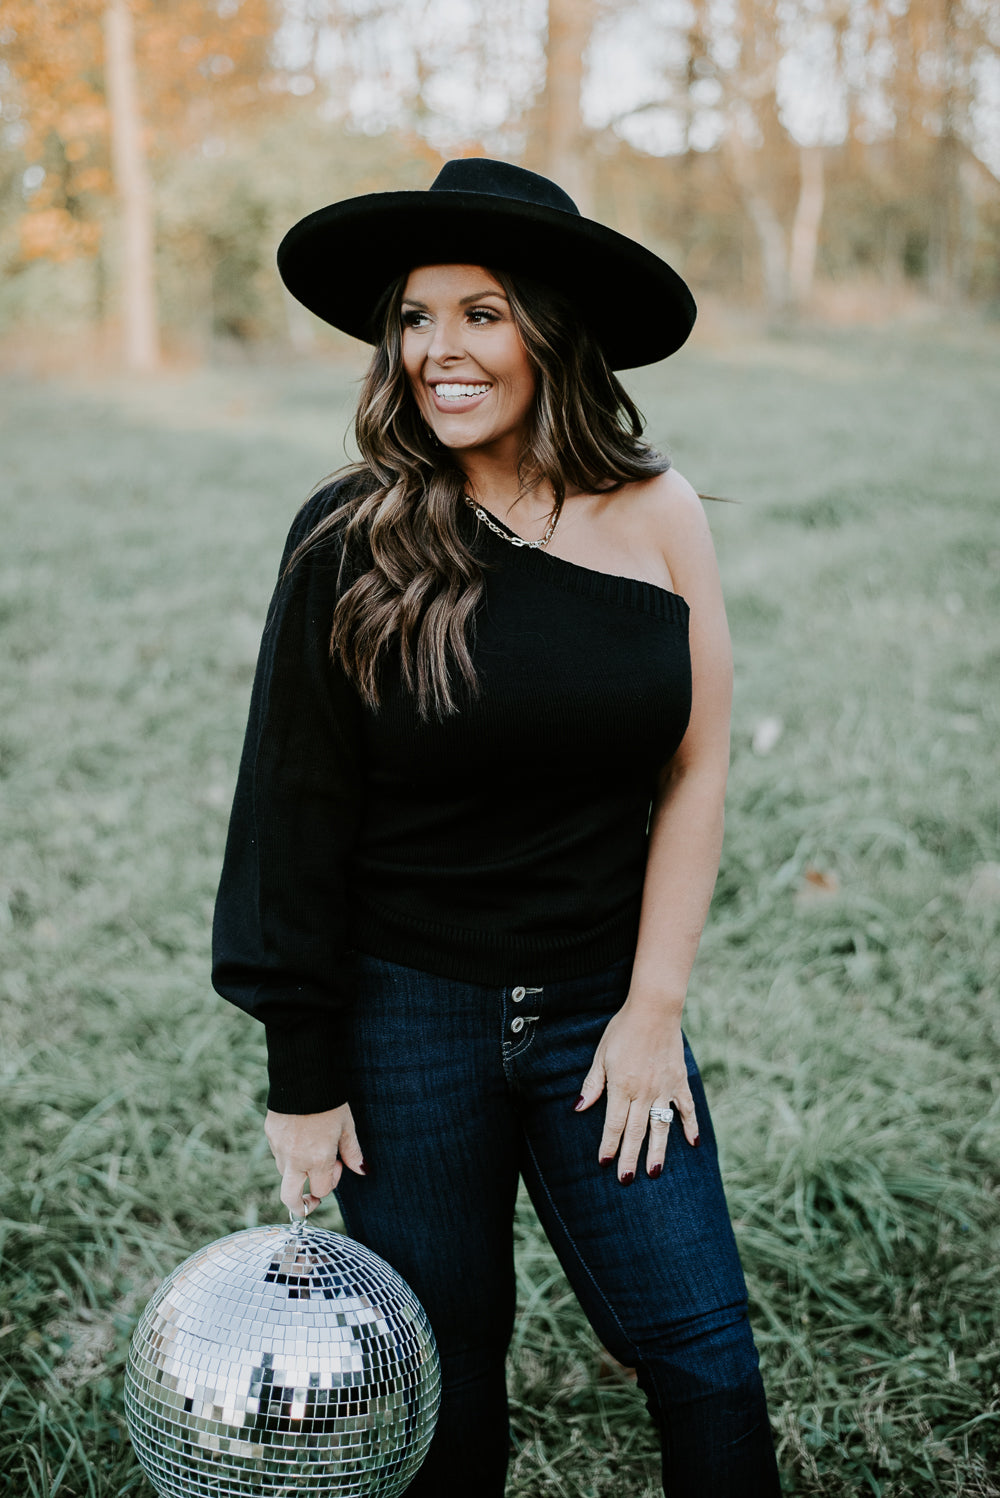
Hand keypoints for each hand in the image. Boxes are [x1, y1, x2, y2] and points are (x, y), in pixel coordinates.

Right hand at [264, 1104, 366, 1214]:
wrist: (302, 1075)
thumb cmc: (330, 1101)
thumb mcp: (346, 1126)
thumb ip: (352, 1152)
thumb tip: (362, 1171)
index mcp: (317, 1158)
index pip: (322, 1189)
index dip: (332, 1181)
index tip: (337, 1164)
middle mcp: (295, 1158)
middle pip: (289, 1198)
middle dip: (300, 1205)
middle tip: (311, 1199)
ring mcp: (279, 1148)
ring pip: (284, 1173)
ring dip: (298, 1171)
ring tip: (311, 1146)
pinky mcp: (270, 1135)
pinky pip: (278, 1154)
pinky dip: (289, 1153)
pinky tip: (300, 1134)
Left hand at [575, 1002, 698, 1182]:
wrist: (654, 1009)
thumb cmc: (623, 1030)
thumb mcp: (601, 1055)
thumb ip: (593, 1084)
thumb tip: (579, 1108)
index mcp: (622, 1086)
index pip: (613, 1125)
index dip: (608, 1146)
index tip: (604, 1163)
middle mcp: (644, 1092)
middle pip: (636, 1132)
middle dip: (629, 1158)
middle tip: (626, 1180)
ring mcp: (664, 1089)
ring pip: (661, 1127)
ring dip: (657, 1152)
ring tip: (654, 1173)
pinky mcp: (679, 1081)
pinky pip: (686, 1109)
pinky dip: (690, 1126)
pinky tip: (693, 1143)